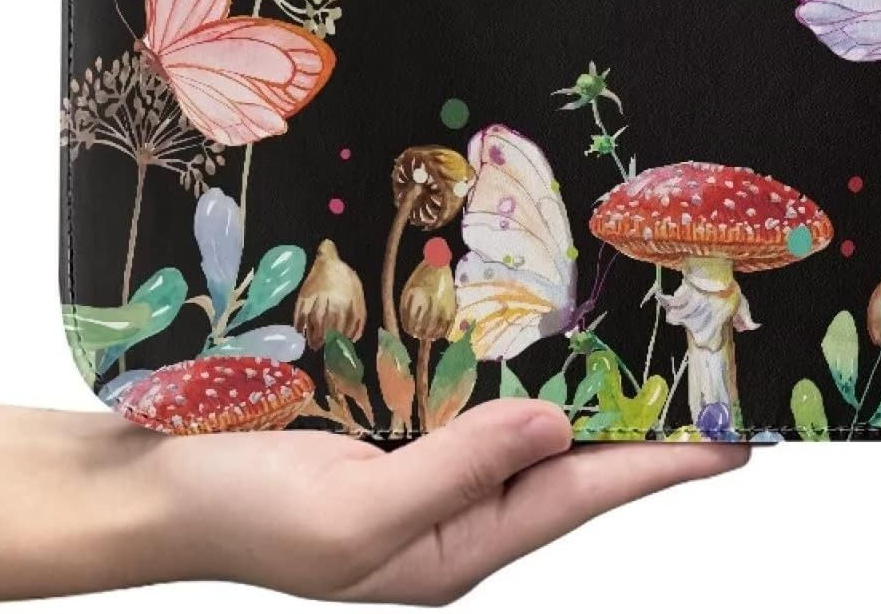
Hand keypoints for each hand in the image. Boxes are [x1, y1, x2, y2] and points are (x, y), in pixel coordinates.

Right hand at [156, 398, 746, 601]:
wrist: (148, 487)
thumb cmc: (239, 513)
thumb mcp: (353, 517)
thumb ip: (458, 472)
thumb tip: (552, 424)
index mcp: (452, 548)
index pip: (576, 495)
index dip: (657, 466)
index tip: (732, 439)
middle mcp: (449, 507)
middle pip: (560, 459)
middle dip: (631, 422)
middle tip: (699, 376)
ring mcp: (418, 464)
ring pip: (518, 423)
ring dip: (575, 388)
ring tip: (639, 349)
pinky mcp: (385, 426)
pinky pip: (465, 396)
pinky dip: (505, 365)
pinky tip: (528, 333)